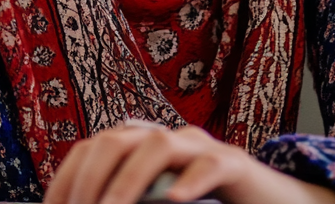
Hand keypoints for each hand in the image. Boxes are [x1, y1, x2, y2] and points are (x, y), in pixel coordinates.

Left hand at [44, 121, 334, 203]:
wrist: (267, 199)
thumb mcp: (156, 203)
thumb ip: (127, 201)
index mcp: (139, 145)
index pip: (91, 149)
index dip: (67, 178)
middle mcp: (164, 138)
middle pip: (116, 139)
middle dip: (90, 178)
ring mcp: (199, 146)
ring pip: (157, 144)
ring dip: (129, 179)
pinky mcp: (233, 163)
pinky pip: (210, 163)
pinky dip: (190, 179)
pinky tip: (175, 199)